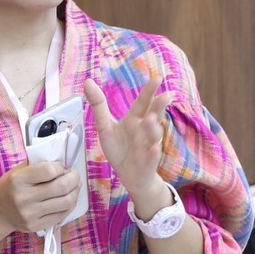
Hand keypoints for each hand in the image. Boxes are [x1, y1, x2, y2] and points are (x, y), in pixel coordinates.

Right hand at [0, 161, 80, 236]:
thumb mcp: (17, 171)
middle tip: (74, 175)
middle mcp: (23, 198)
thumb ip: (38, 166)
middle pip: (61, 187)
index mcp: (18, 180)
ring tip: (74, 186)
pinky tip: (67, 199)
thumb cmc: (9, 187)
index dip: (60, 167)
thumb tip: (63, 164)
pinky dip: (70, 205)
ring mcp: (30, 214)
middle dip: (74, 178)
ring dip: (75, 192)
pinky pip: (62, 215)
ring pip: (66, 202)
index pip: (49, 171)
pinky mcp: (36, 226)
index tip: (61, 167)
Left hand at [84, 79, 172, 211]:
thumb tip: (88, 81)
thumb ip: (98, 105)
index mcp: (135, 120)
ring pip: (154, 135)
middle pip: (154, 115)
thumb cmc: (119, 148)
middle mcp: (144, 131)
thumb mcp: (105, 126)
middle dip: (159, 106)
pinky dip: (153, 153)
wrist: (128, 175)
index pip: (143, 103)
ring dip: (153, 127)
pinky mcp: (147, 163)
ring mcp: (148, 146)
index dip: (149, 91)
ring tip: (150, 118)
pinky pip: (151, 157)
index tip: (157, 78)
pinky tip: (154, 148)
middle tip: (166, 95)